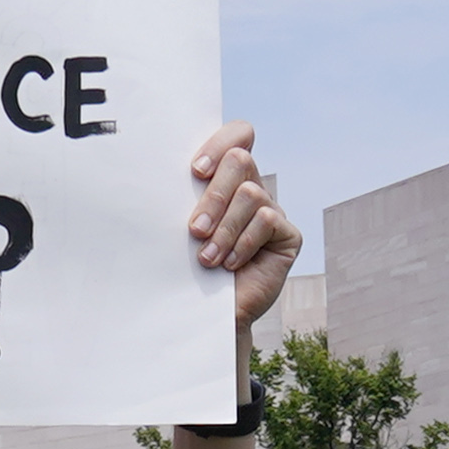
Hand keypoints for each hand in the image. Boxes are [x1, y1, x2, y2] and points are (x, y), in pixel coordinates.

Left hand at [188, 125, 301, 327]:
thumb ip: (184, 199)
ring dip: (224, 228)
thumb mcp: (183, 229)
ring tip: (208, 258)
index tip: (195, 172)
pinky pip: (267, 220)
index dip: (219, 143)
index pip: (237, 134)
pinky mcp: (288, 235)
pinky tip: (231, 264)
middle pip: (240, 159)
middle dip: (214, 195)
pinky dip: (243, 243)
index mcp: (226, 178)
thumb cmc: (190, 269)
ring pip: (251, 194)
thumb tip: (161, 174)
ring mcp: (272, 211)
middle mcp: (252, 188)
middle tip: (195, 229)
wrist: (209, 314)